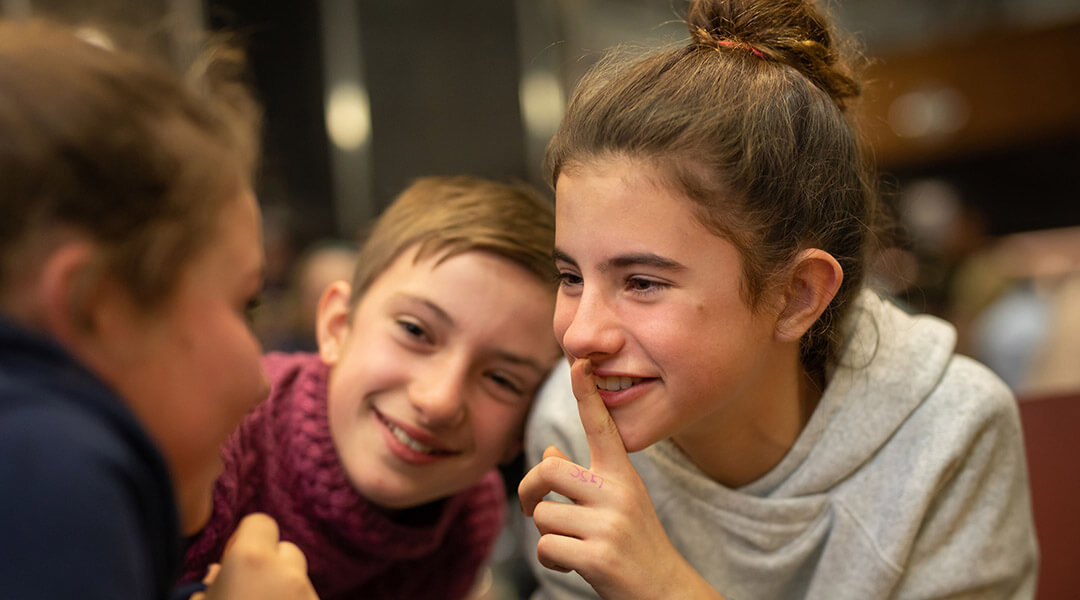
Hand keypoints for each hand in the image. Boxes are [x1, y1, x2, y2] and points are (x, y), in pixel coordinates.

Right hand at [197, 513, 318, 599]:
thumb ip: (210, 583)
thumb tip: (218, 573)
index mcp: (250, 561)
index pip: (261, 522)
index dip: (246, 538)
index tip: (232, 562)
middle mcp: (287, 573)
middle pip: (288, 552)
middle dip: (271, 566)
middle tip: (248, 590)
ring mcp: (310, 596)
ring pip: (299, 580)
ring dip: (283, 589)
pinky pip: (309, 599)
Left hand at [518, 359, 720, 599]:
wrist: (667, 593)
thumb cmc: (636, 544)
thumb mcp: (617, 503)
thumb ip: (584, 477)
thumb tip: (549, 450)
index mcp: (623, 475)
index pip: (602, 426)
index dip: (587, 394)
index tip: (580, 363)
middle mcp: (618, 493)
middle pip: (549, 469)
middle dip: (528, 489)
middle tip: (530, 506)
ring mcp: (610, 524)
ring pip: (543, 515)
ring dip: (547, 535)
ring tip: (572, 547)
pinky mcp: (599, 557)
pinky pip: (547, 548)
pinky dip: (552, 561)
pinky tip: (574, 566)